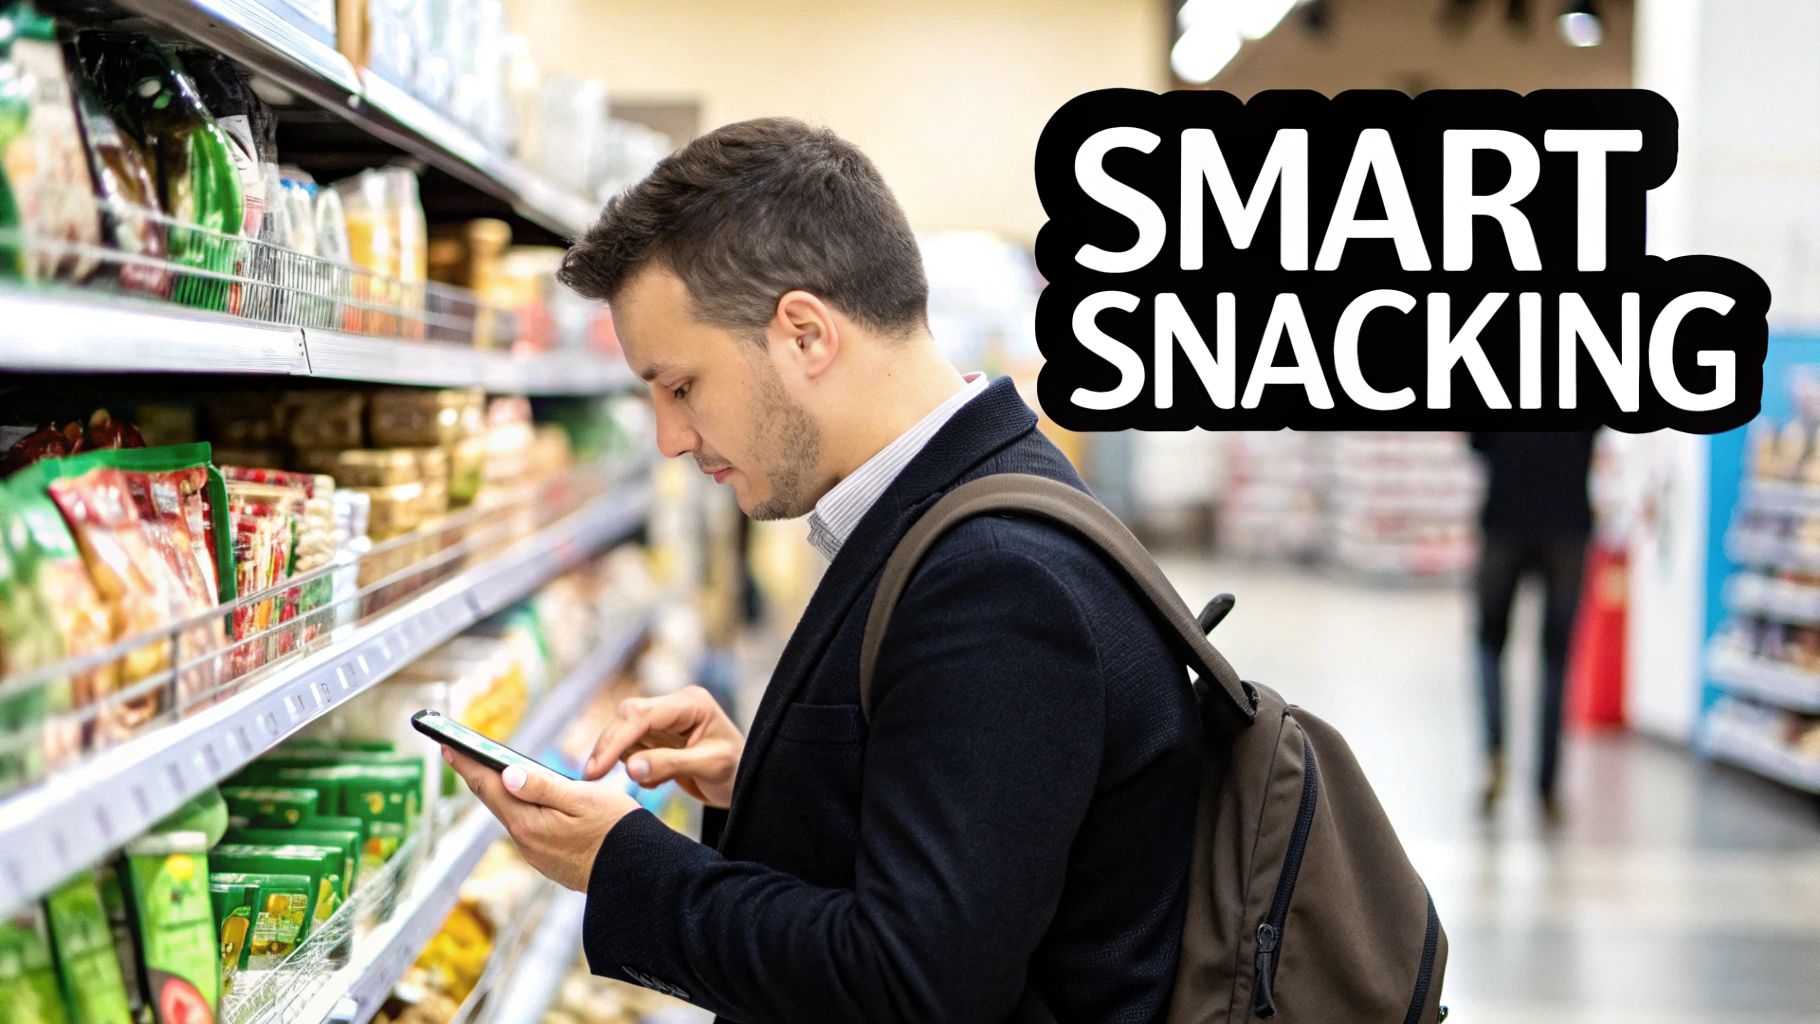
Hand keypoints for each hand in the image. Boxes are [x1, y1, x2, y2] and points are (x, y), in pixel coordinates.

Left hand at [442, 746, 640, 891]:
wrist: (638, 874)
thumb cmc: (618, 830)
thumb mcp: (583, 798)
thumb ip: (543, 787)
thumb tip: (506, 774)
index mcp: (528, 823)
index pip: (488, 786)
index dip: (466, 763)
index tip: (447, 744)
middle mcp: (525, 842)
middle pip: (495, 801)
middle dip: (478, 775)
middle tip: (460, 753)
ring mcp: (536, 854)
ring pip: (511, 816)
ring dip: (499, 793)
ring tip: (490, 772)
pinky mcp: (549, 861)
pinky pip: (527, 829)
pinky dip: (520, 809)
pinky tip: (524, 801)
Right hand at [584, 686, 743, 807]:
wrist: (746, 783)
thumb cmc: (736, 771)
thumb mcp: (709, 767)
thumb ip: (670, 765)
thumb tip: (630, 768)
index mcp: (691, 703)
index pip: (642, 714)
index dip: (614, 740)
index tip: (595, 769)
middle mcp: (675, 706)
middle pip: (626, 717)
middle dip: (608, 747)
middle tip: (590, 778)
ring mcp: (664, 720)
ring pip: (624, 733)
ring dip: (624, 759)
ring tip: (655, 783)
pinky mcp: (657, 736)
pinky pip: (631, 748)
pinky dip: (634, 766)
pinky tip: (657, 781)